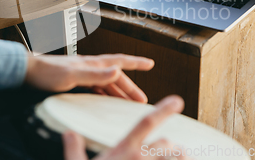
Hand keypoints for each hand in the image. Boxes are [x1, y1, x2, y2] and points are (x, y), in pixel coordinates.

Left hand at [25, 54, 153, 102]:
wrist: (28, 70)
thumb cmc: (47, 73)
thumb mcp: (72, 76)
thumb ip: (94, 74)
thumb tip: (117, 72)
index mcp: (92, 63)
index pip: (119, 61)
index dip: (136, 63)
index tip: (150, 63)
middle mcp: (90, 66)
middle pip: (115, 76)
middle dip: (130, 87)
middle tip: (142, 100)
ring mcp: (83, 72)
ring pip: (107, 82)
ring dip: (118, 91)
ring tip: (128, 103)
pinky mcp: (75, 79)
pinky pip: (96, 87)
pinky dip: (105, 93)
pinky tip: (106, 100)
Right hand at [63, 95, 185, 159]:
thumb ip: (73, 149)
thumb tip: (69, 134)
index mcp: (122, 151)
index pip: (146, 122)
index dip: (163, 109)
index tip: (177, 101)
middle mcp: (140, 159)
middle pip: (166, 143)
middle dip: (170, 147)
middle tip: (174, 151)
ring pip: (176, 158)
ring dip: (180, 158)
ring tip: (185, 159)